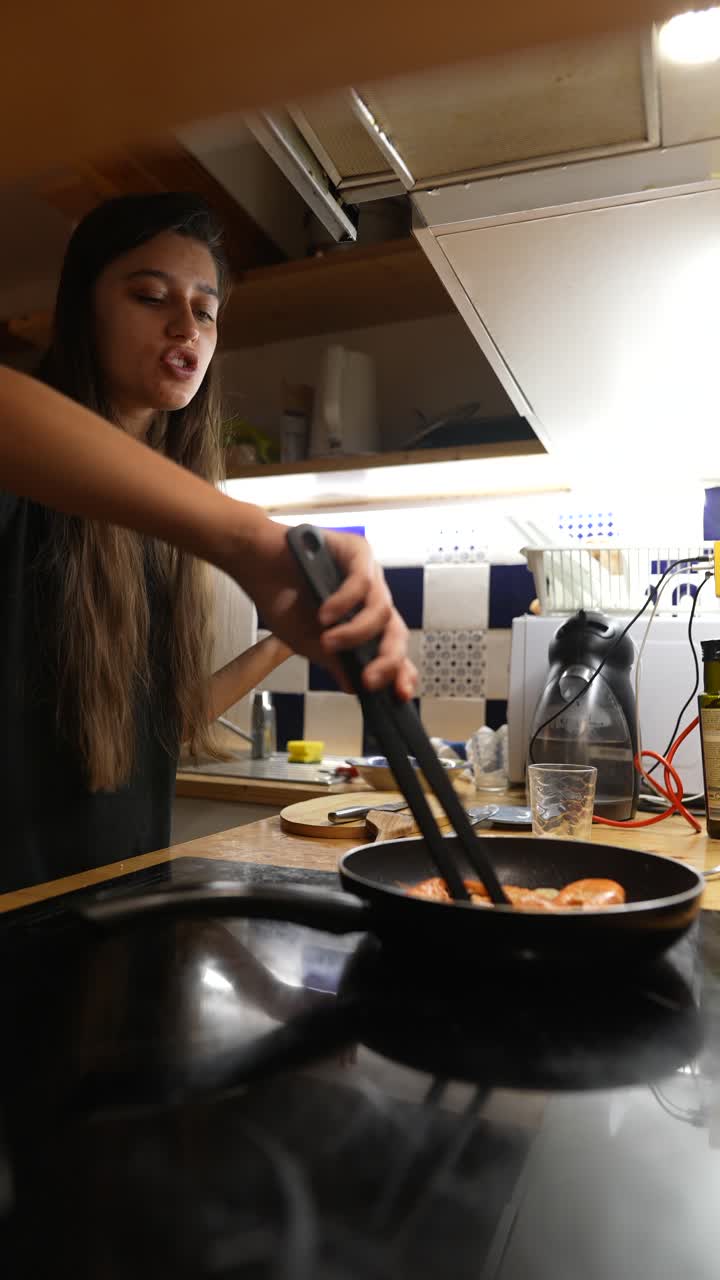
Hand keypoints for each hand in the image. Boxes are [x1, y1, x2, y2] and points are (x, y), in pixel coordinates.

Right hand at [231, 518, 416, 699]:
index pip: (393, 647)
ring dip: (356, 632)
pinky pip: (363, 580)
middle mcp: (372, 597)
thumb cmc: (281, 599)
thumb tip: (354, 686)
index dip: (401, 671)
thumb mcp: (307, 643)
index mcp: (364, 619)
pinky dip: (345, 602)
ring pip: (381, 609)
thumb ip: (333, 662)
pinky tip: (325, 614)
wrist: (255, 564)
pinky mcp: (357, 551)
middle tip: (369, 678)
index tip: (399, 694)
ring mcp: (368, 573)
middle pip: (396, 631)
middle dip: (388, 659)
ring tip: (328, 641)